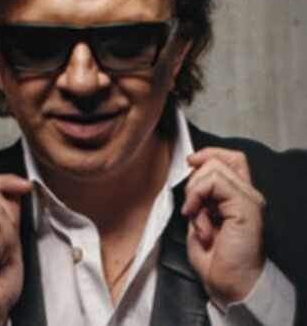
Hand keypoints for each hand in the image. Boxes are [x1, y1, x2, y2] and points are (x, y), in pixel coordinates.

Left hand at [182, 147, 265, 310]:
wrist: (229, 284)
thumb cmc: (215, 258)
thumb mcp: (199, 218)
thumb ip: (199, 195)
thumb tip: (190, 172)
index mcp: (237, 195)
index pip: (230, 158)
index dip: (208, 154)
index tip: (190, 163)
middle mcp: (247, 193)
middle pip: (218, 160)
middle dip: (193, 179)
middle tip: (191, 207)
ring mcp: (249, 198)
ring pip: (213, 169)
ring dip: (194, 193)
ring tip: (197, 218)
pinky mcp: (246, 206)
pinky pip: (214, 183)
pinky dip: (198, 197)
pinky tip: (200, 220)